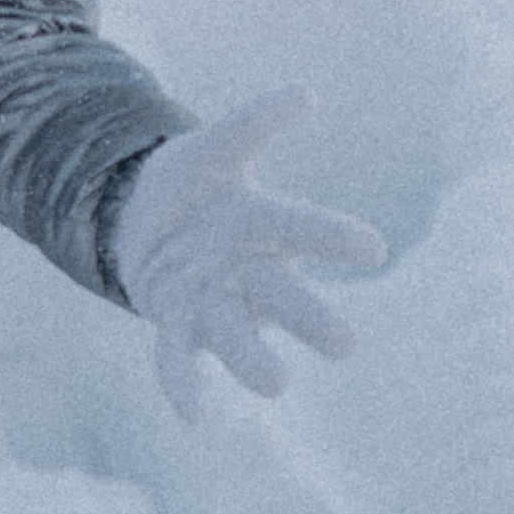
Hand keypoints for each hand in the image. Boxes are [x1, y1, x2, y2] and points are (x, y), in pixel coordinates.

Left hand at [116, 87, 388, 420]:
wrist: (140, 218)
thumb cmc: (191, 184)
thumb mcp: (212, 148)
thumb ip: (252, 123)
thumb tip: (307, 94)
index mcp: (264, 224)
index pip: (302, 227)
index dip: (332, 236)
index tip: (374, 247)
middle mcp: (248, 270)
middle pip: (281, 295)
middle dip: (309, 317)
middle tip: (345, 345)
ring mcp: (213, 301)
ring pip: (236, 334)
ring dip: (253, 361)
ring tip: (276, 386)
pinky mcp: (176, 323)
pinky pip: (179, 358)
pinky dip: (184, 385)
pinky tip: (194, 419)